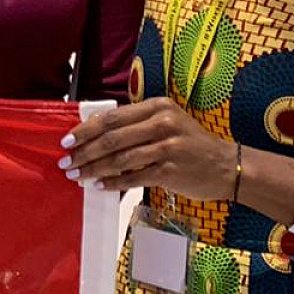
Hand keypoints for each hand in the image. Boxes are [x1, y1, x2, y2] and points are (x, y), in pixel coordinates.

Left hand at [59, 97, 236, 196]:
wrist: (227, 166)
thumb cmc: (190, 144)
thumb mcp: (166, 123)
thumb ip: (135, 125)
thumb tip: (93, 136)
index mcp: (157, 107)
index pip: (112, 118)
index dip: (85, 130)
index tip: (66, 140)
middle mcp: (162, 123)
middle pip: (112, 138)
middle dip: (84, 151)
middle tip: (66, 162)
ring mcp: (168, 147)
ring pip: (120, 159)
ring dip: (94, 169)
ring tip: (77, 176)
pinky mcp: (171, 171)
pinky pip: (134, 177)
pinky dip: (114, 183)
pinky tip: (99, 186)